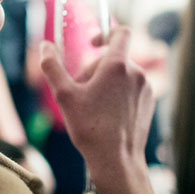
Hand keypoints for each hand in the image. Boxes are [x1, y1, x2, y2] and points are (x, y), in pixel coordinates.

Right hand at [39, 26, 153, 170]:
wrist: (117, 161)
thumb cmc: (90, 128)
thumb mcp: (64, 95)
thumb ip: (52, 66)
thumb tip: (45, 46)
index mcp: (117, 66)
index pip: (120, 32)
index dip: (105, 33)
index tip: (92, 44)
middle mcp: (136, 73)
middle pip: (113, 59)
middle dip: (95, 70)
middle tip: (80, 92)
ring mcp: (145, 89)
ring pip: (122, 75)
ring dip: (105, 83)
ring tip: (92, 107)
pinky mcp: (149, 103)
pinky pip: (131, 89)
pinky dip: (118, 94)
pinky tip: (105, 116)